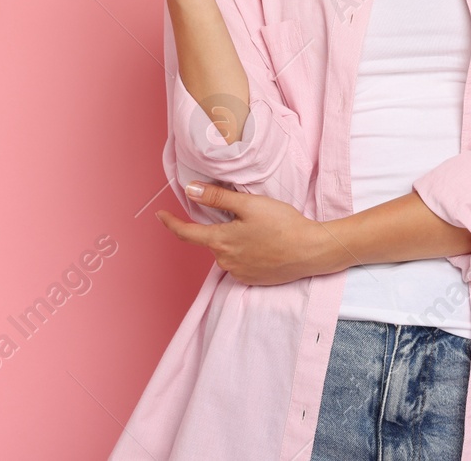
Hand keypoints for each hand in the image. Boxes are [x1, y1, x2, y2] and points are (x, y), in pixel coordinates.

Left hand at [157, 183, 346, 285]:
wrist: (310, 251)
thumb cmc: (282, 224)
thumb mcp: (249, 204)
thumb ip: (217, 197)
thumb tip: (190, 190)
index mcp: (220, 241)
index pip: (186, 233)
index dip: (170, 223)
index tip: (160, 215)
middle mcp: (225, 261)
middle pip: (212, 240)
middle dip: (220, 226)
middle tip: (244, 214)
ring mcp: (238, 273)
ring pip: (227, 251)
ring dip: (234, 240)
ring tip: (260, 229)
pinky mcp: (252, 279)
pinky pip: (240, 263)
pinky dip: (246, 252)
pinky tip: (265, 244)